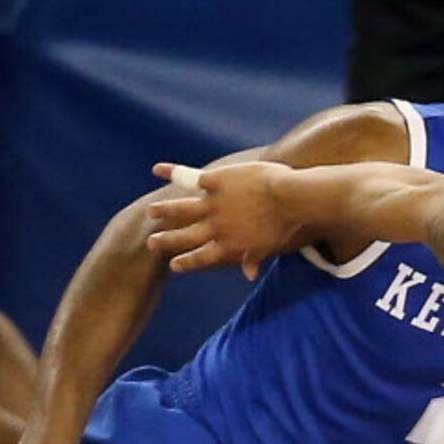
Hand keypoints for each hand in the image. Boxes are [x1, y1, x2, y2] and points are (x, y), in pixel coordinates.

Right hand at [147, 160, 303, 279]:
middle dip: (167, 240)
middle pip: (186, 236)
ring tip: (151, 211)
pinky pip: (189, 177)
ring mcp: (214, 204)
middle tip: (152, 243)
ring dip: (164, 210)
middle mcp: (217, 227)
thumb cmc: (288, 224)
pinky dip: (171, 172)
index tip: (174, 265)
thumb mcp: (270, 247)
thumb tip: (249, 275)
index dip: (187, 262)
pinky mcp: (217, 181)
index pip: (203, 258)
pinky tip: (156, 169)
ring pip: (182, 209)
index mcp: (230, 245)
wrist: (291, 199)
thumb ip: (254, 258)